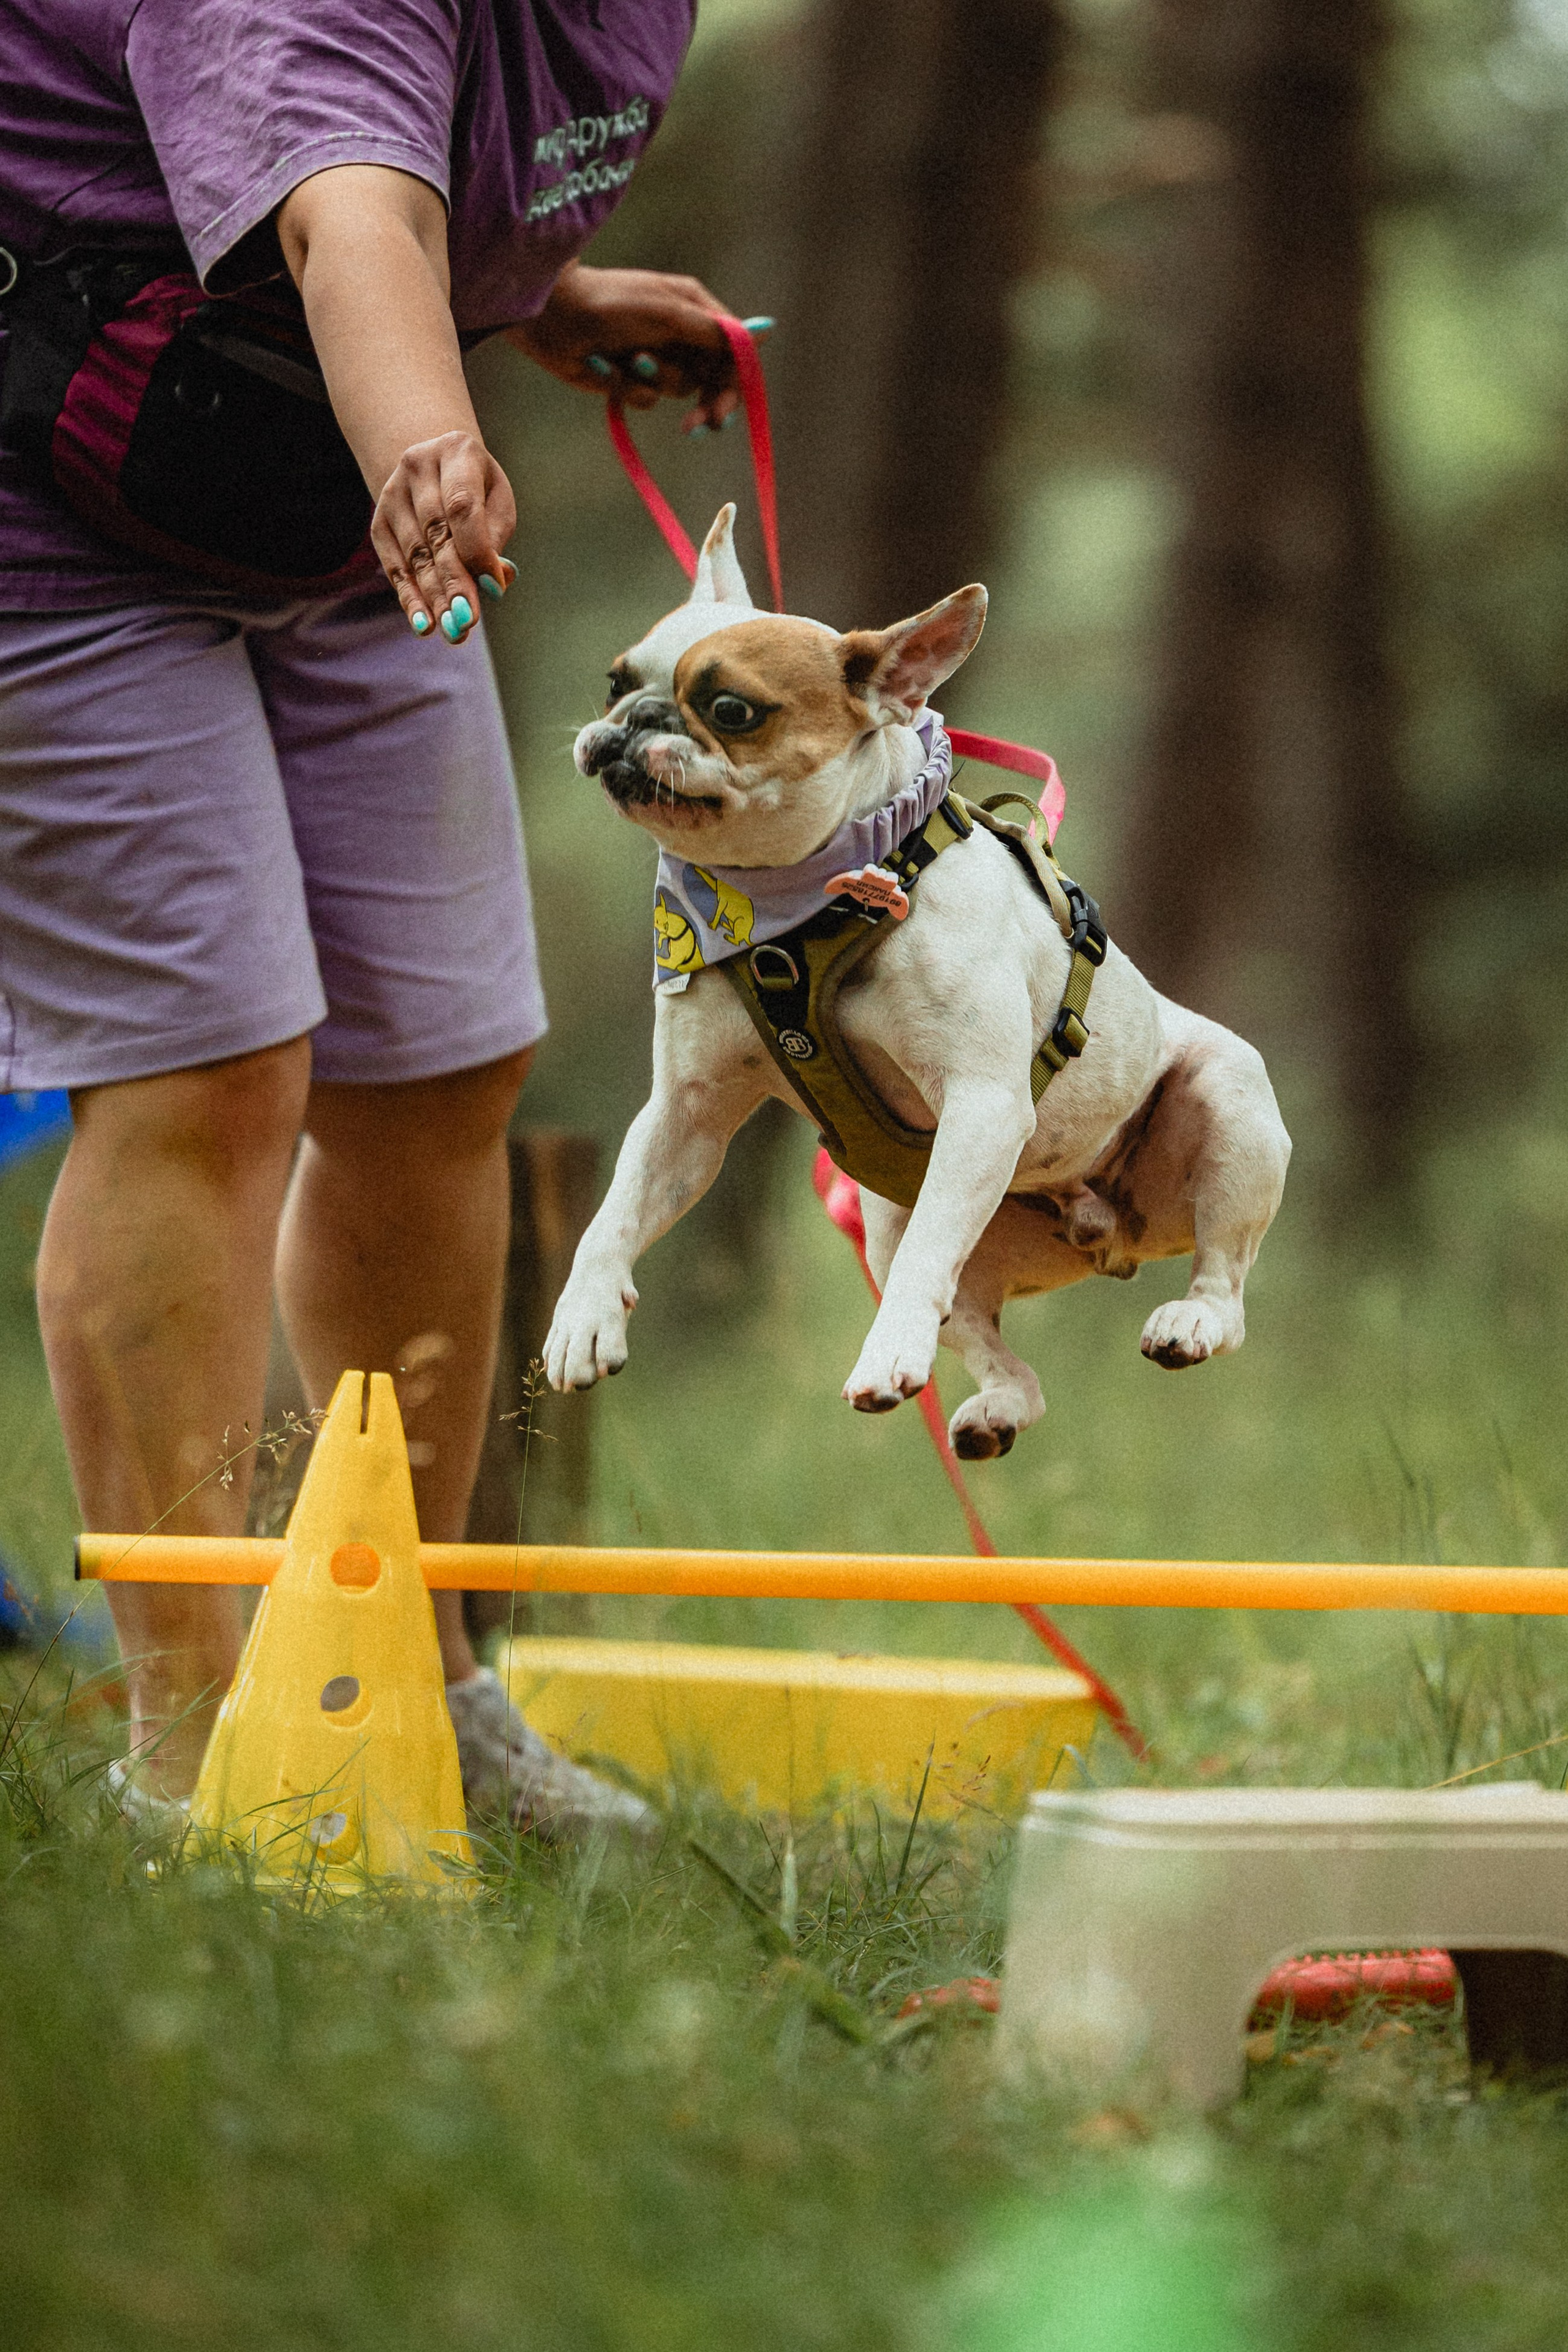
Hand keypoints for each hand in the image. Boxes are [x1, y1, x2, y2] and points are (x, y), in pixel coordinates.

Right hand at [369, 430, 516, 641]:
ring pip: (416, 555)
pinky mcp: (378, 521)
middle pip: (437, 534)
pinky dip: (411, 598)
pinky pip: (396, 565)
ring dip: (434, 598)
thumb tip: (495, 581)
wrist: (435, 467)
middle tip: (468, 622)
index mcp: (456, 451)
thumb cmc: (477, 490)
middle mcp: (417, 466)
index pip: (462, 506)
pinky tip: (424, 624)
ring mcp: (392, 493)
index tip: (493, 588)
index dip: (477, 550)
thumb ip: (495, 539)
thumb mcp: (497, 503)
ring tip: (453, 631)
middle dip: (454, 583)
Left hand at [510, 262, 769, 433]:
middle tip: (697, 426)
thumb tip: (764, 334)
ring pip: (677, 390)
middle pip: (711, 380)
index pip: (731, 352)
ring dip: (654, 382)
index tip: (724, 410)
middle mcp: (680, 333)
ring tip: (630, 361)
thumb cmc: (611, 304)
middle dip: (704, 403)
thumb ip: (715, 331)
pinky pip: (645, 398)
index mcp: (694, 308)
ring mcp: (655, 356)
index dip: (733, 383)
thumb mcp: (669, 313)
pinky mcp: (630, 377)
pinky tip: (606, 367)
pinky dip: (627, 388)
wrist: (553, 316)